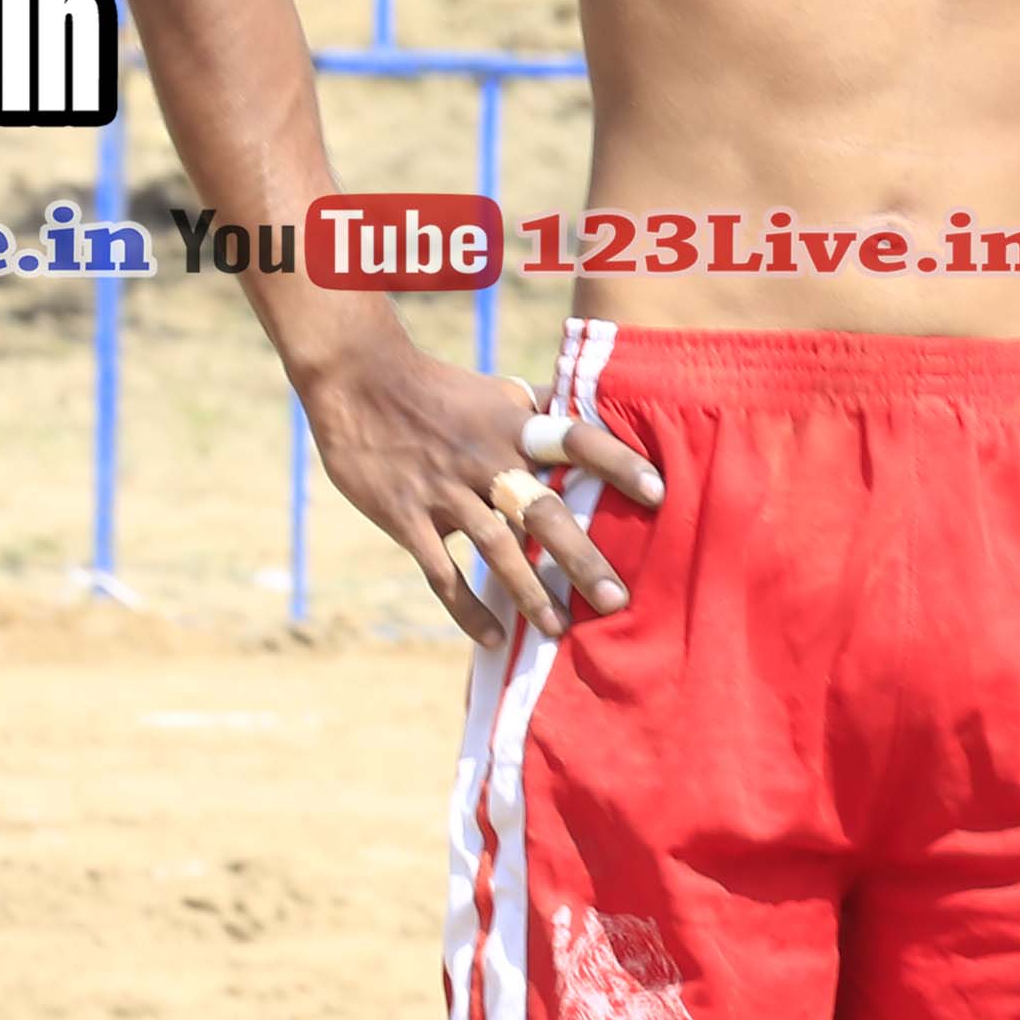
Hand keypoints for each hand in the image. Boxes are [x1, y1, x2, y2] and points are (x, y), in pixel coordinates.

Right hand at [298, 336, 662, 641]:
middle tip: (616, 600)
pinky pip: (440, 572)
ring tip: (560, 629)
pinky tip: (495, 638)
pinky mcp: (406, 517)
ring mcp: (445, 490)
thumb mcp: (499, 390)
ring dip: (529, 593)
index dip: (618, 463)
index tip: (659, 492)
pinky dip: (468, 609)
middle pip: (543, 511)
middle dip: (581, 559)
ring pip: (495, 550)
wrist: (359, 381)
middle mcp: (486, 458)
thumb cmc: (442, 389)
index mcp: (515, 425)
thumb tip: (603, 411)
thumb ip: (548, 409)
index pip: (578, 440)